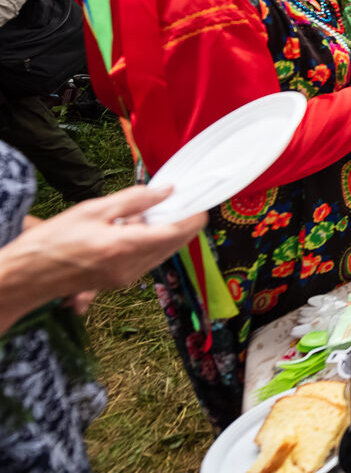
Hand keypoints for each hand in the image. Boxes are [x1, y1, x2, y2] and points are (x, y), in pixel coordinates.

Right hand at [0, 187, 205, 318]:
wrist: (28, 275)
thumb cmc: (54, 241)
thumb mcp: (94, 209)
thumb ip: (135, 200)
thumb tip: (167, 191)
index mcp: (125, 246)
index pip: (177, 232)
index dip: (194, 215)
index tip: (201, 200)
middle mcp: (132, 266)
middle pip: (175, 243)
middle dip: (181, 221)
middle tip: (176, 200)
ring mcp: (128, 277)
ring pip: (163, 252)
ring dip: (165, 232)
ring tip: (147, 213)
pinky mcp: (121, 281)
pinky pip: (149, 259)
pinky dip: (150, 242)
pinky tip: (134, 229)